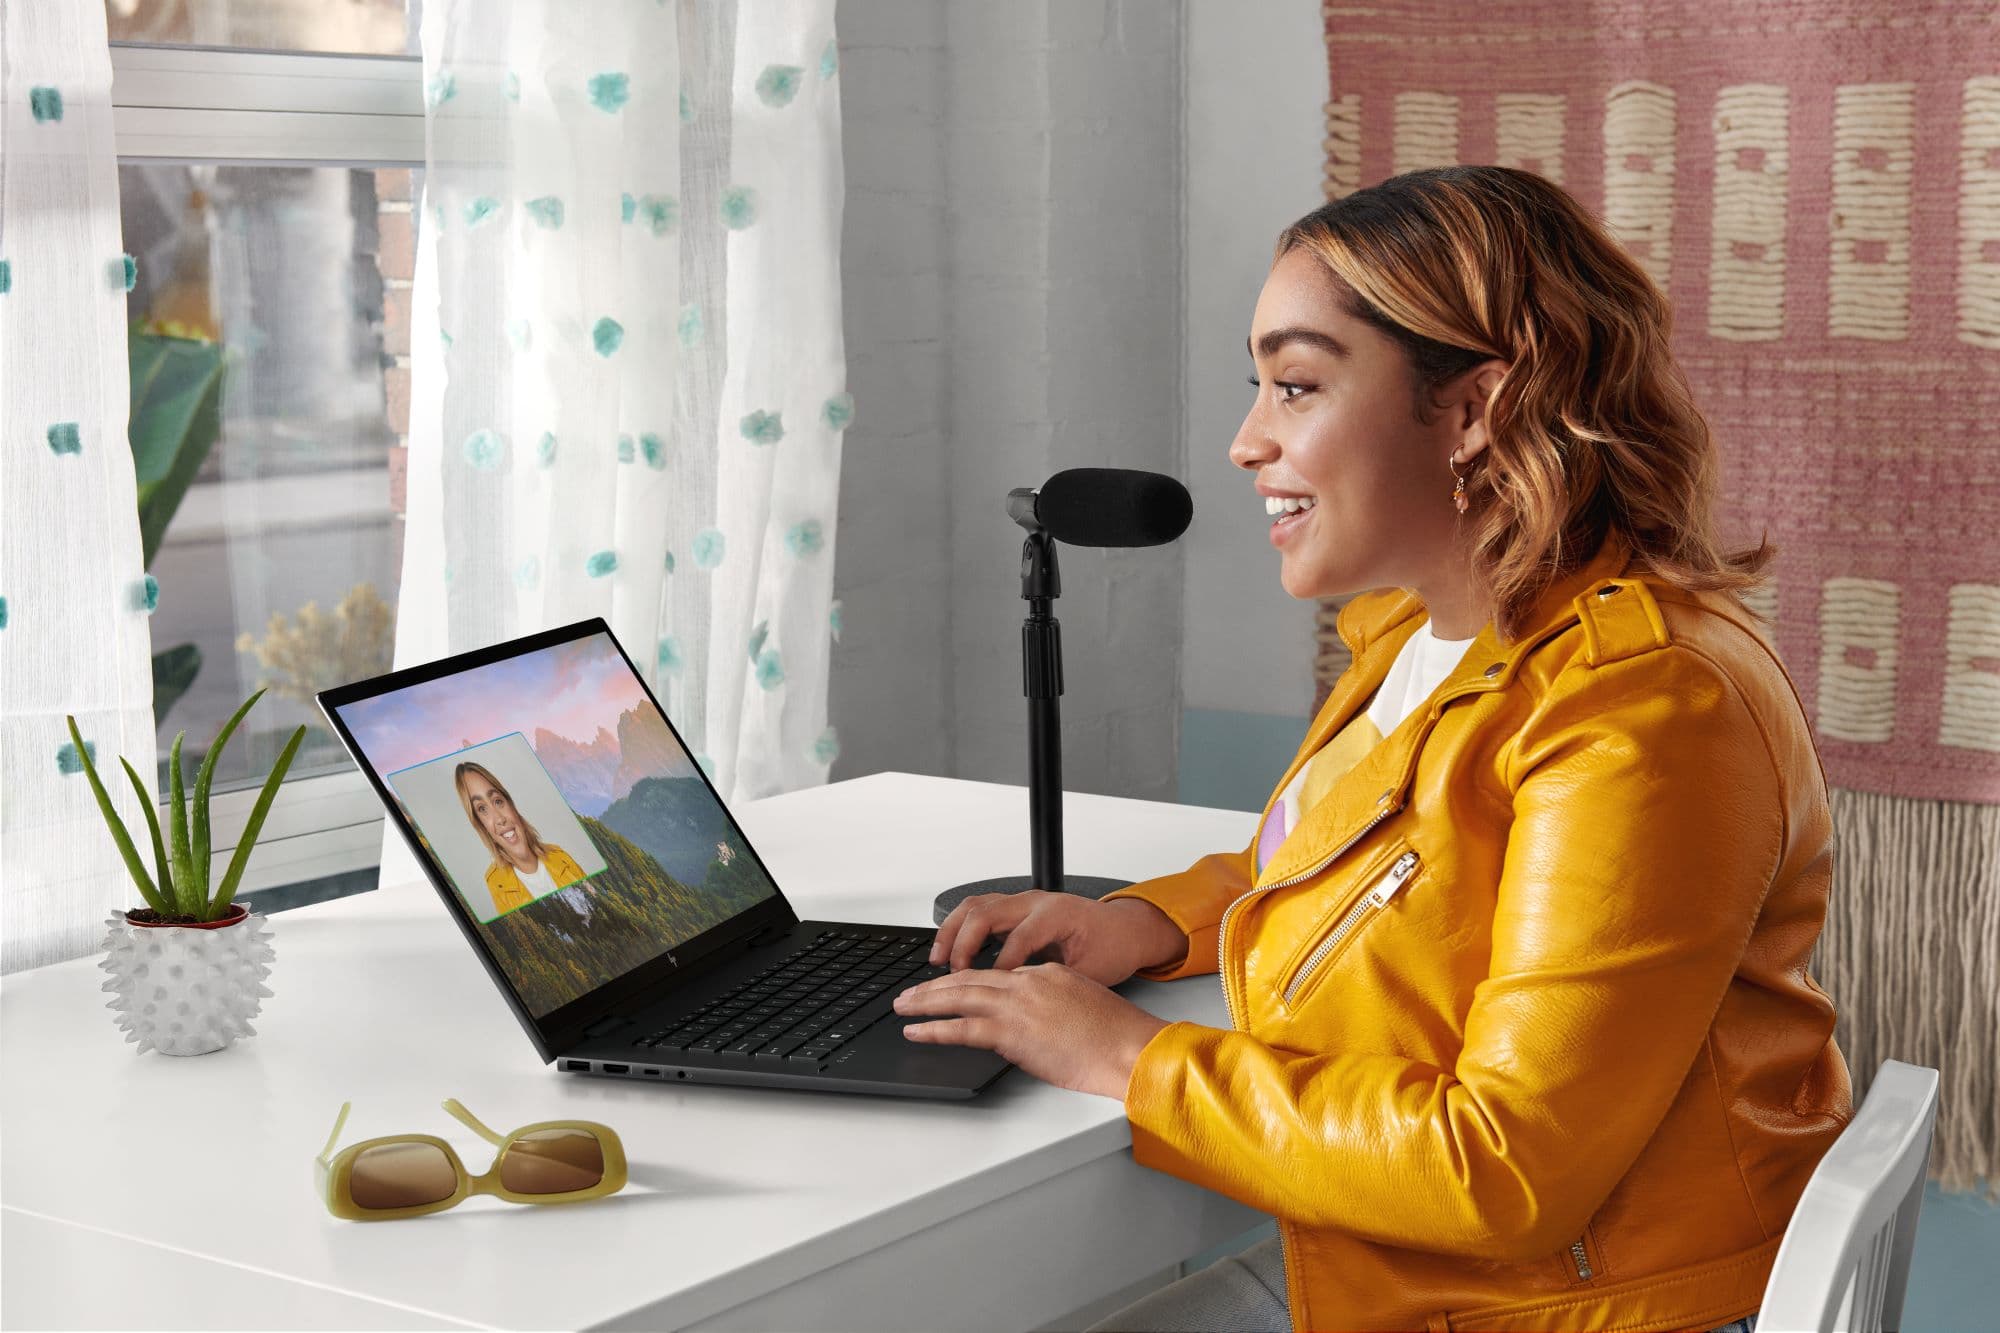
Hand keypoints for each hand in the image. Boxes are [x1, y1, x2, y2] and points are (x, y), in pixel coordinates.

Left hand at [893, 963, 1169, 1098]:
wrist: (1131, 1048)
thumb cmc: (1118, 1036)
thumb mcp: (1083, 1004)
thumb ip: (1053, 1005)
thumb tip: (1035, 1021)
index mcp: (1046, 973)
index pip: (996, 974)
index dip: (966, 981)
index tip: (948, 987)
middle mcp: (1027, 982)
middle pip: (969, 979)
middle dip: (935, 986)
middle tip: (910, 993)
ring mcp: (1018, 1006)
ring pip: (958, 997)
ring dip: (925, 1003)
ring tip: (903, 1008)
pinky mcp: (1013, 1032)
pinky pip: (962, 1028)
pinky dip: (934, 1029)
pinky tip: (917, 1032)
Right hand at [929, 890, 1187, 984]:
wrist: (1127, 930)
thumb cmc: (1112, 949)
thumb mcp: (1091, 974)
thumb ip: (1056, 987)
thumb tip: (1027, 1010)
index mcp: (1057, 916)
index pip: (1017, 941)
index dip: (998, 970)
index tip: (984, 997)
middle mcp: (1036, 902)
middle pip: (984, 914)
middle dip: (960, 946)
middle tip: (947, 977)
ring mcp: (1024, 901)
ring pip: (975, 906)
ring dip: (952, 933)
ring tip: (936, 962)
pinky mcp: (1017, 907)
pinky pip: (979, 910)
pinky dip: (960, 928)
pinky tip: (951, 952)